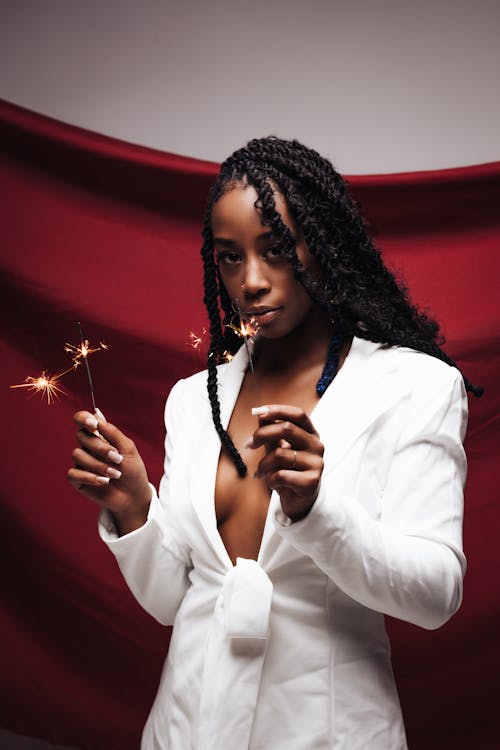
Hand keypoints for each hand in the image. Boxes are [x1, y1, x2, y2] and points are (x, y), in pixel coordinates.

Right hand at [67, 411, 151, 534]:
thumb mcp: (128, 449)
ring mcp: (82, 463)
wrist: (134, 495)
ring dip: (99, 465)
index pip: (83, 420)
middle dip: (100, 447)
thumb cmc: (132, 470)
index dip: (83, 418)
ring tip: (115, 474)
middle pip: (81, 437)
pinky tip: (104, 481)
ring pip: (77, 455)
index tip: (94, 425)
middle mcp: (88, 447)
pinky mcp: (78, 479)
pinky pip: (73, 473)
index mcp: (99, 436)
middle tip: (117, 458)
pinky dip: (89, 477)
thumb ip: (113, 433)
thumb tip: (97, 416)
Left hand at [248, 405, 323, 521]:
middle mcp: (316, 445)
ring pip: (280, 453)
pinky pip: (280, 475)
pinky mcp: (311, 481)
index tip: (258, 412)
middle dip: (262, 434)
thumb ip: (271, 432)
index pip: (298, 414)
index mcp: (310, 434)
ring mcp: (316, 463)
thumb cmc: (289, 471)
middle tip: (250, 444)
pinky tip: (271, 482)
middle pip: (287, 429)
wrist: (300, 501)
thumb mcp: (278, 448)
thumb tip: (259, 415)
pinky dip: (269, 479)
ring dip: (263, 464)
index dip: (277, 410)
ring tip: (260, 471)